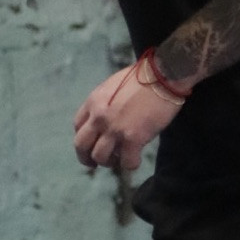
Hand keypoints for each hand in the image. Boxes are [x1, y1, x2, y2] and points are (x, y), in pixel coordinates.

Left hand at [73, 58, 184, 173]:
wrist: (162, 76)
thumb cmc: (143, 77)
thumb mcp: (113, 85)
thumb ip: (106, 103)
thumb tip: (109, 116)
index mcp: (93, 102)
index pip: (77, 126)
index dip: (84, 138)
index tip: (91, 143)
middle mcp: (99, 117)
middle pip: (81, 145)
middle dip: (86, 158)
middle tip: (95, 163)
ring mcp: (114, 129)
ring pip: (100, 157)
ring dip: (109, 162)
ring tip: (120, 159)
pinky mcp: (132, 139)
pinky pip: (126, 162)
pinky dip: (131, 164)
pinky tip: (136, 158)